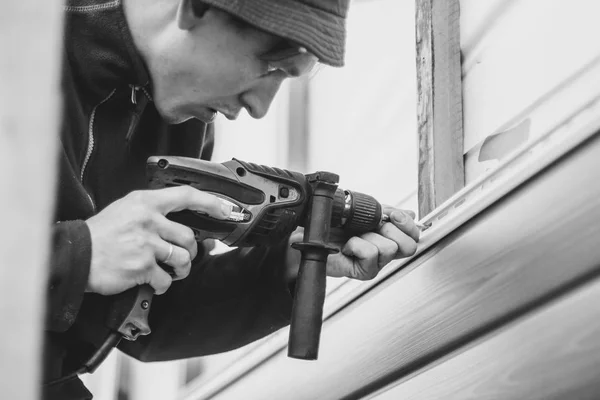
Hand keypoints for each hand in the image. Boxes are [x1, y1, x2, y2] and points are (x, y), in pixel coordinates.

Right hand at [85, 186, 230, 295]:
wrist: (76, 256)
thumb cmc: (101, 235)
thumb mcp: (126, 210)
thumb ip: (153, 213)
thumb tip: (181, 226)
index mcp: (145, 202)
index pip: (186, 196)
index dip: (211, 203)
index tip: (226, 209)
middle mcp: (148, 220)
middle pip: (189, 236)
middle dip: (190, 251)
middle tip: (181, 256)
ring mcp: (146, 243)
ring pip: (182, 258)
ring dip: (181, 270)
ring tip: (170, 271)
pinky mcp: (142, 266)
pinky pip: (166, 279)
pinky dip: (163, 284)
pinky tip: (152, 281)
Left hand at [285, 207, 419, 281]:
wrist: (312, 234)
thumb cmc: (334, 224)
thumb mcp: (365, 212)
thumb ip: (389, 212)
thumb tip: (409, 214)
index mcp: (388, 235)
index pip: (414, 235)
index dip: (409, 224)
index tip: (394, 215)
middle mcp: (384, 251)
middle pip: (409, 246)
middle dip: (390, 230)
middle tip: (373, 226)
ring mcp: (376, 263)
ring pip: (389, 248)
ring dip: (369, 236)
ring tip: (355, 236)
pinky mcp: (364, 272)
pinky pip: (371, 254)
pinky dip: (357, 245)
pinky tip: (349, 246)